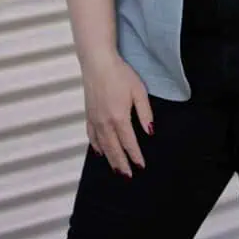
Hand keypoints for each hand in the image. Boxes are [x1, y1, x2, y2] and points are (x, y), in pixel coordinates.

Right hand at [81, 49, 153, 177]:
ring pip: (102, 146)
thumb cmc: (120, 73)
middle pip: (114, 149)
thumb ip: (145, 112)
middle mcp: (105, 122)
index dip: (135, 156)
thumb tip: (150, 131)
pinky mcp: (88, 114)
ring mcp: (95, 119)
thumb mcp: (139, 90)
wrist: (97, 62)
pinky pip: (91, 136)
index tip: (141, 166)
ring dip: (110, 159)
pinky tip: (100, 152)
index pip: (129, 143)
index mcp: (119, 117)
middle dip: (122, 164)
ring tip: (116, 169)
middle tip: (128, 176)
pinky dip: (96, 147)